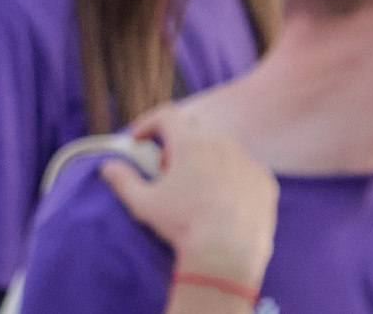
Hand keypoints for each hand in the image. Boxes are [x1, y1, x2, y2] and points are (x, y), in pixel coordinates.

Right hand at [98, 106, 275, 288]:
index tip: (139, 140)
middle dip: (176, 148)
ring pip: (221, 151)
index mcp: (190, 144)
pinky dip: (232, 178)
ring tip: (197, 191)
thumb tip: (107, 167)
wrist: (228, 257)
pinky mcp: (265, 182)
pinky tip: (224, 202)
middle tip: (167, 174)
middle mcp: (221, 144)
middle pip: (193, 134)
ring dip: (205, 162)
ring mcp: (248, 162)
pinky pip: (245, 170)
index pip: (166, 115)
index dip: (149, 123)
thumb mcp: (143, 203)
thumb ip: (122, 180)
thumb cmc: (183, 227)